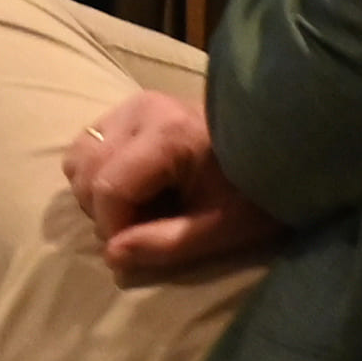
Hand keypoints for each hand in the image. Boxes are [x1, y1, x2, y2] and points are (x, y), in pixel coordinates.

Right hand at [63, 88, 283, 280]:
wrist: (282, 147)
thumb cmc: (258, 190)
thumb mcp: (223, 228)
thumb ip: (167, 244)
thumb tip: (111, 256)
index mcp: (168, 135)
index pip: (109, 188)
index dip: (114, 228)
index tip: (137, 249)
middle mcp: (141, 110)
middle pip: (87, 171)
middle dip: (103, 212)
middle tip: (141, 230)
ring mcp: (132, 104)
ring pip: (79, 155)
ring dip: (94, 191)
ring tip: (134, 209)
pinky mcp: (130, 107)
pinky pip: (88, 143)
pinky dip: (96, 172)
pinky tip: (132, 187)